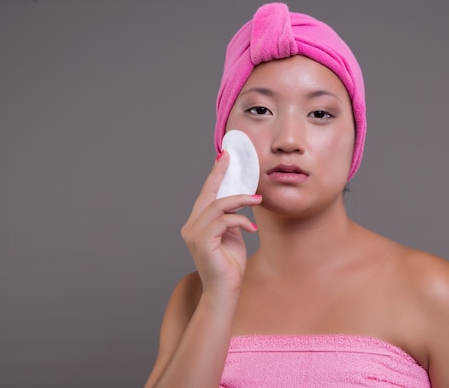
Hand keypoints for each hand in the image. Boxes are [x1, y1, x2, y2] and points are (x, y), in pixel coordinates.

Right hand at [181, 151, 261, 295]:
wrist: (225, 291)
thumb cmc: (229, 265)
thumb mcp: (233, 235)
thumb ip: (231, 218)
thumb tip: (242, 199)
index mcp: (197, 224)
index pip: (206, 195)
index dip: (215, 175)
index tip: (223, 157)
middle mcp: (191, 226)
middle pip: (207, 194)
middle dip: (220, 173)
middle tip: (230, 157)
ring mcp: (193, 234)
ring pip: (218, 205)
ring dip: (241, 201)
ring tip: (257, 201)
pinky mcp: (202, 241)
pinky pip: (223, 221)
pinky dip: (240, 220)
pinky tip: (252, 229)